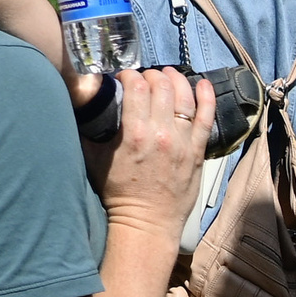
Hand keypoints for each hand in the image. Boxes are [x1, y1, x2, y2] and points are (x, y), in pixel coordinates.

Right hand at [85, 68, 209, 242]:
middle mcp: (161, 133)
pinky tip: (202, 84)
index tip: (123, 78)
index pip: (136, 86)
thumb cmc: (118, 191)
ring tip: (168, 75)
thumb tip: (89, 104)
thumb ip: (93, 128)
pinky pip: (207, 118)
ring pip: (184, 97)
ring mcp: (183, 142)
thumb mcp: (96, 156)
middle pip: (161, 86)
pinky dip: (207, 97)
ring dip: (176, 79)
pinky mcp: (197, 152)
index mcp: (134, 133)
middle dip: (151, 75)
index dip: (129, 75)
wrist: (146, 221)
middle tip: (144, 78)